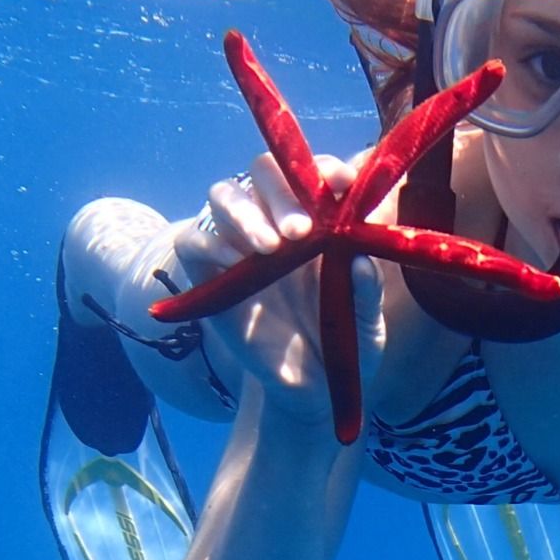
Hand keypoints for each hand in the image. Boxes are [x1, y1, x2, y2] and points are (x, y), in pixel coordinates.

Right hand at [172, 150, 385, 432]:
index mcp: (321, 221)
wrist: (310, 391)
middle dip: (282, 192)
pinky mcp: (208, 276)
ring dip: (244, 212)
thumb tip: (359, 260)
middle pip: (264, 171)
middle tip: (300, 231)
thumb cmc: (342, 344)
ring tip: (270, 248)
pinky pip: (192, 241)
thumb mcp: (367, 326)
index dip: (325, 168)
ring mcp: (240, 245)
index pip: (314, 174)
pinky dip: (208, 243)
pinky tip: (235, 263)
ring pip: (223, 195)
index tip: (344, 184)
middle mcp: (277, 223)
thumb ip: (367, 294)